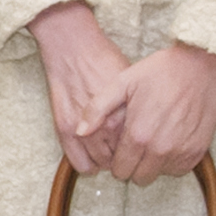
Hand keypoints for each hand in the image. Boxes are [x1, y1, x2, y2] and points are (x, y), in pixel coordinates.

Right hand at [27, 1, 132, 178]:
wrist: (73, 49)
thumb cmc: (104, 59)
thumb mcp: (133, 84)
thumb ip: (140, 110)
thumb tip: (150, 128)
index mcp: (127, 116)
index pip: (140, 148)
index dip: (142, 149)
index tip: (141, 147)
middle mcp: (107, 127)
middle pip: (123, 158)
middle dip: (126, 158)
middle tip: (126, 152)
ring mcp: (85, 130)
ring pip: (101, 163)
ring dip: (107, 162)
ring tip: (109, 153)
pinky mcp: (65, 130)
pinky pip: (80, 164)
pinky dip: (88, 166)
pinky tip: (93, 158)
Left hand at [108, 42, 215, 182]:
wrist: (202, 66)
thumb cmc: (160, 72)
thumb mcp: (123, 83)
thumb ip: (97, 109)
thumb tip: (79, 132)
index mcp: (138, 136)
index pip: (120, 171)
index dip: (117, 160)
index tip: (121, 146)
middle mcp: (160, 149)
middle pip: (138, 178)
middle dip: (133, 165)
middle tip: (136, 143)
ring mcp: (181, 152)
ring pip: (159, 174)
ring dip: (153, 163)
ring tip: (153, 138)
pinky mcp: (198, 151)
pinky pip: (179, 169)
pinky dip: (172, 160)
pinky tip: (169, 139)